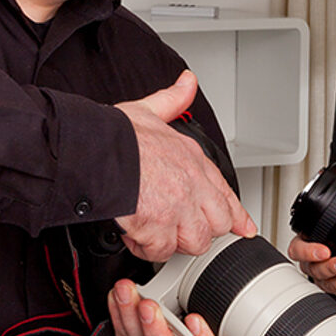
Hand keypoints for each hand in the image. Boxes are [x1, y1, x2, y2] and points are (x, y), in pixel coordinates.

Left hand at [108, 279, 236, 335]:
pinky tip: (116, 297)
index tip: (195, 319)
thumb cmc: (202, 315)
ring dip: (130, 317)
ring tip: (126, 292)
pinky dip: (117, 315)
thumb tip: (223, 261)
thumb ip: (221, 297)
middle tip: (149, 306)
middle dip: (156, 331)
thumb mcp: (220, 308)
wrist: (177, 327)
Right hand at [115, 71, 255, 260]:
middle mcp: (191, 185)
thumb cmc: (115, 134)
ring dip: (174, 242)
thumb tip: (187, 83)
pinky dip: (146, 249)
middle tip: (179, 227)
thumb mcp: (150, 109)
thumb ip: (172, 99)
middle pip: (217, 224)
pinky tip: (136, 236)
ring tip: (156, 233)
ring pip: (194, 241)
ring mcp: (177, 208)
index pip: (226, 193)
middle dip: (200, 230)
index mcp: (193, 160)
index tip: (243, 226)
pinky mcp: (156, 227)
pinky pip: (160, 251)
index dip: (236, 214)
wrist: (92, 150)